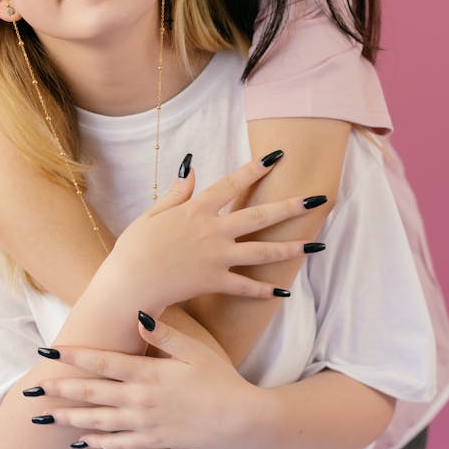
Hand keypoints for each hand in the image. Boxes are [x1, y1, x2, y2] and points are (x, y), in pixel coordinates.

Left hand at [41, 316, 254, 448]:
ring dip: (69, 417)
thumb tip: (138, 316)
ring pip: (97, 421)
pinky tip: (80, 440)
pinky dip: (96, 441)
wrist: (240, 420)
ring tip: (45, 417)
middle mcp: (140, 400)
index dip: (73, 356)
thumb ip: (164, 335)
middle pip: (91, 393)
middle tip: (34, 386)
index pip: (102, 362)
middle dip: (60, 389)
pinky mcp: (153, 442)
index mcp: (148, 373)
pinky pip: (117, 444)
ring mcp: (145, 424)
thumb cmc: (220, 379)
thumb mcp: (195, 350)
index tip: (49, 351)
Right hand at [100, 153, 320, 314]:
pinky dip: (264, 290)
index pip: (231, 184)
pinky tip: (284, 292)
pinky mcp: (215, 282)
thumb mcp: (153, 213)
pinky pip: (245, 286)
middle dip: (291, 207)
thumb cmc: (135, 248)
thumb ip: (177, 192)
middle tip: (318, 199)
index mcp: (196, 210)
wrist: (130, 284)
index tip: (277, 156)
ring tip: (317, 244)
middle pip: (259, 216)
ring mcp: (217, 258)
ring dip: (292, 247)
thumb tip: (192, 168)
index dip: (255, 169)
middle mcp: (212, 231)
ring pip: (262, 251)